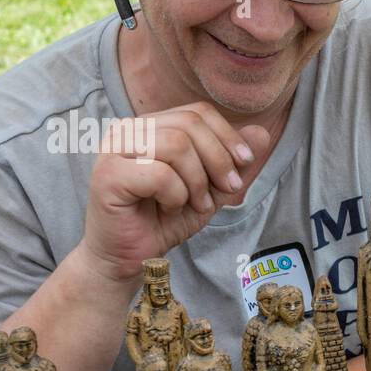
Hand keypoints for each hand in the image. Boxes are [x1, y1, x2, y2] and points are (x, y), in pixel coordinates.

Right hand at [80, 102, 270, 283]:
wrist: (133, 257)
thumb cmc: (166, 220)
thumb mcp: (211, 188)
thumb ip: (232, 162)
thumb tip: (262, 133)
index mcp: (150, 126)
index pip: (198, 112)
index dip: (228, 137)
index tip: (244, 165)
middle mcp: (128, 130)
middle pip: (190, 125)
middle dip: (219, 160)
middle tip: (226, 191)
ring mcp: (113, 149)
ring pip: (176, 146)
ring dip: (198, 182)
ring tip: (195, 204)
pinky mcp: (108, 175)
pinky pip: (160, 174)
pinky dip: (176, 196)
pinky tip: (170, 209)